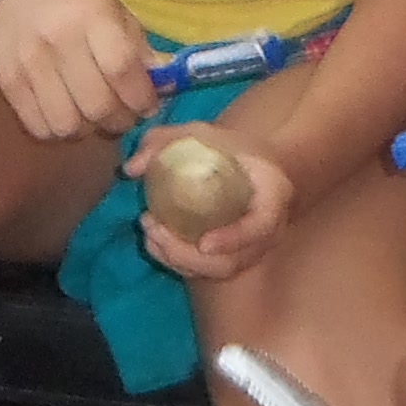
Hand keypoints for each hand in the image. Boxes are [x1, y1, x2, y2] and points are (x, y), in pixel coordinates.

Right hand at [0, 0, 155, 142]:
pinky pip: (41, 129)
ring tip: (93, 116)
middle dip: (119, 121)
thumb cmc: (76, 7)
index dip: (141, 97)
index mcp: (92, 16)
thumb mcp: (115, 13)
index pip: (121, 68)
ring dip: (88, 131)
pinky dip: (60, 132)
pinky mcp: (9, 85)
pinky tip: (68, 114)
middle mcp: (58, 39)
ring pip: (68, 126)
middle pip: (97, 105)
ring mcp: (30, 64)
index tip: (147, 105)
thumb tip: (168, 86)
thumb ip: (141, 50)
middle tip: (123, 116)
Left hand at [131, 127, 298, 280]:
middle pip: (235, 260)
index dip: (234, 239)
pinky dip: (179, 263)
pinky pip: (210, 271)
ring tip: (150, 235)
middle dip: (190, 255)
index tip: (204, 243)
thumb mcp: (198, 133)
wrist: (250, 165)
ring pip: (220, 271)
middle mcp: (270, 228)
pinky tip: (155, 243)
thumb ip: (162, 142)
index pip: (261, 225)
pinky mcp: (235, 257)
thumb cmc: (228, 146)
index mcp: (273, 192)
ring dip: (180, 261)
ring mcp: (253, 247)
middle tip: (156, 230)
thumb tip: (132, 169)